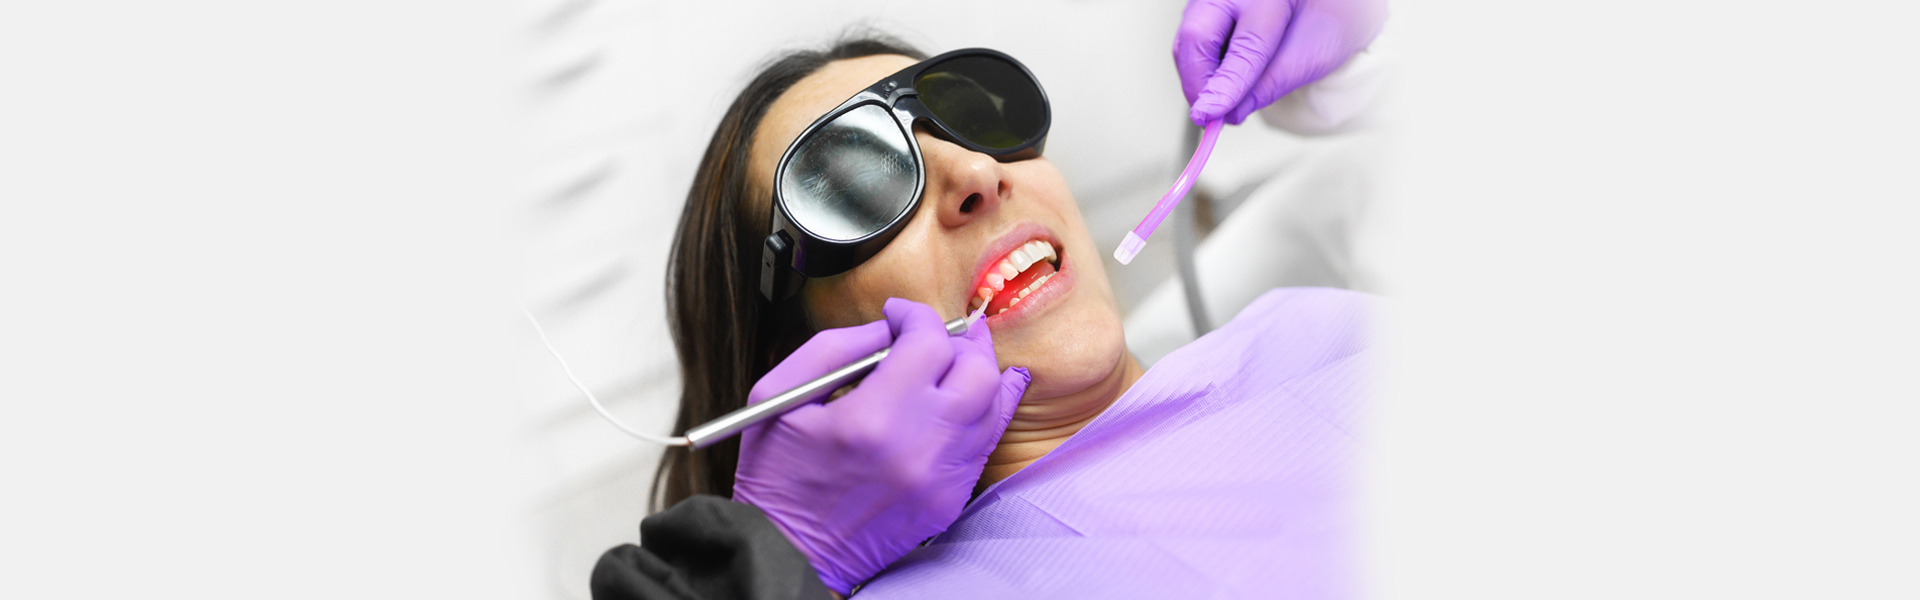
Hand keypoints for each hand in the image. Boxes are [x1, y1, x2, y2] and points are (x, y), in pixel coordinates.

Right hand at [732, 298, 1027, 594]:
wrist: (787, 551)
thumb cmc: (777, 476)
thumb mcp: (780, 396)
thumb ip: (836, 348)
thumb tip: (887, 328)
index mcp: (871, 418)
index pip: (928, 342)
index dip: (916, 315)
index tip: (898, 315)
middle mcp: (918, 448)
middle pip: (977, 370)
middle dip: (959, 341)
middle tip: (935, 336)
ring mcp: (941, 478)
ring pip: (993, 405)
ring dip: (977, 373)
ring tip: (957, 359)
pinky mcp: (949, 500)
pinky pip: (984, 443)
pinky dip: (982, 412)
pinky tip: (973, 395)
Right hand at [1174, 0, 1387, 124]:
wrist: (1335, 2)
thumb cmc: (1331, 19)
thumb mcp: (1314, 54)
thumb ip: (1272, 82)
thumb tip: (1230, 112)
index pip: (1246, 45)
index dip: (1226, 85)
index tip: (1212, 115)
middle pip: (1197, 35)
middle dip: (1197, 81)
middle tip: (1208, 114)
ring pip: (1189, 38)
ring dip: (1198, 75)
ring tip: (1221, 99)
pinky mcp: (1208, 4)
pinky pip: (1192, 37)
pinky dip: (1202, 65)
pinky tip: (1221, 80)